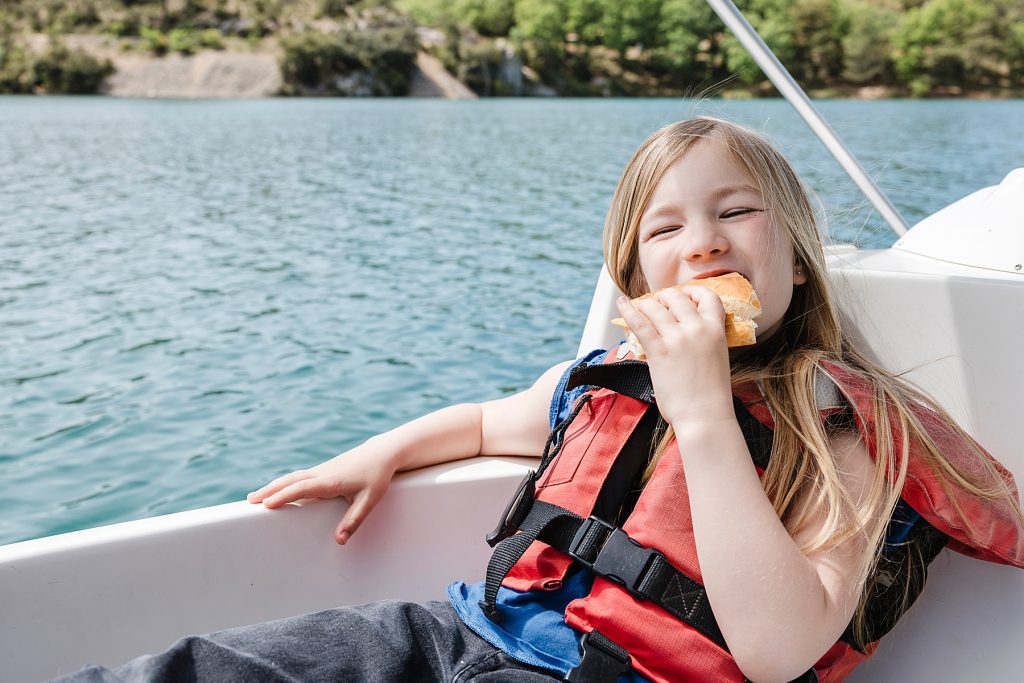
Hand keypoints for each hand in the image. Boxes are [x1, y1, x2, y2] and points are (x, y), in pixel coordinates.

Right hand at [247, 437, 397, 544]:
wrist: (381, 453)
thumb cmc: (377, 476)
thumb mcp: (370, 500)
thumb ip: (354, 520)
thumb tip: (339, 540)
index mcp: (331, 481)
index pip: (302, 488)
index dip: (284, 496)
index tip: (267, 504)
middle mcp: (322, 473)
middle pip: (290, 481)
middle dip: (269, 491)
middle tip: (250, 501)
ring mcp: (321, 470)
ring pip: (291, 478)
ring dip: (272, 486)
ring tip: (255, 497)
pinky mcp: (322, 470)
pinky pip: (298, 477)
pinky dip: (283, 483)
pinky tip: (276, 490)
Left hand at [614, 285, 733, 426]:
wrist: (705, 416)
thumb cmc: (710, 394)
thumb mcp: (716, 358)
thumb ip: (703, 340)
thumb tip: (680, 330)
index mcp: (717, 331)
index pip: (709, 296)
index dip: (693, 291)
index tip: (684, 294)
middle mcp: (698, 329)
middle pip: (677, 297)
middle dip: (665, 297)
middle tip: (658, 304)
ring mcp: (678, 339)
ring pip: (656, 307)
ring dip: (647, 305)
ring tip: (642, 307)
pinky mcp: (659, 351)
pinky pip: (639, 322)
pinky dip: (628, 310)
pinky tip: (621, 304)